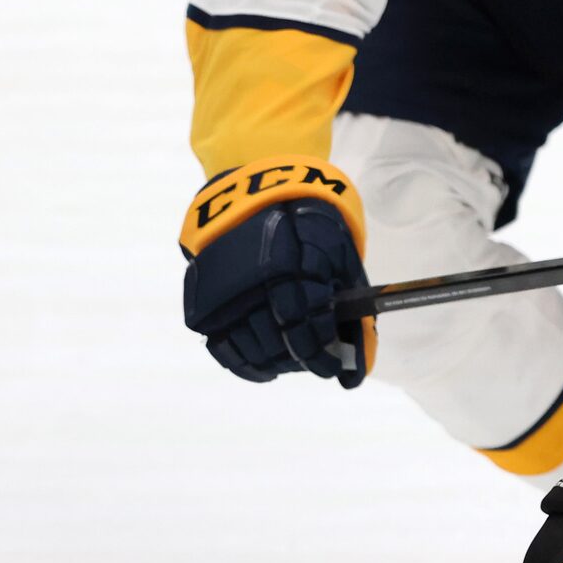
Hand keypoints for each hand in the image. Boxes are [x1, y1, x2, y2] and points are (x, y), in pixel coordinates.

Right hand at [180, 161, 373, 387]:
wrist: (250, 195)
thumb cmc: (307, 225)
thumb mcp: (337, 254)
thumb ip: (349, 306)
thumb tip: (357, 365)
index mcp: (292, 269)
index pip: (307, 331)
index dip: (323, 356)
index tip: (335, 368)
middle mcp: (255, 285)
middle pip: (280, 346)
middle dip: (304, 361)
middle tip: (317, 364)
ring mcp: (226, 296)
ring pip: (253, 351)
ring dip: (278, 363)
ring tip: (293, 361)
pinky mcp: (205, 304)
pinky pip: (223, 348)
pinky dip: (246, 364)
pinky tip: (265, 366)